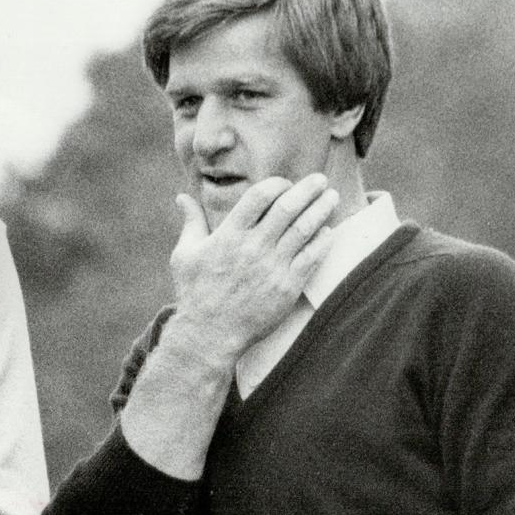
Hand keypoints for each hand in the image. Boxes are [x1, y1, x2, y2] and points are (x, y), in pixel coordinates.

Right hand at [169, 174, 338, 364]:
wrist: (209, 334)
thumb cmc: (194, 293)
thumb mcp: (184, 255)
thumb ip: (191, 222)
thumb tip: (182, 197)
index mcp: (229, 235)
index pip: (259, 196)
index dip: (277, 184)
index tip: (285, 183)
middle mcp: (253, 248)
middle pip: (287, 207)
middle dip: (308, 189)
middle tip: (320, 180)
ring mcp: (272, 268)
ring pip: (304, 229)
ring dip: (321, 210)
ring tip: (332, 198)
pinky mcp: (287, 287)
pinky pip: (311, 258)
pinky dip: (322, 241)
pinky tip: (328, 231)